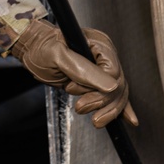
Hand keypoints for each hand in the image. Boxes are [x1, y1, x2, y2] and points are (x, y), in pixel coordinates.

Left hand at [10, 19, 138, 128]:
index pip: (113, 72)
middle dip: (100, 101)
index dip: (97, 88)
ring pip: (117, 94)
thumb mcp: (58, 57)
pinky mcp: (99, 79)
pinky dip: (121, 108)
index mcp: (98, 43)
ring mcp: (103, 67)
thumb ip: (84, 70)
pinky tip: (129, 119)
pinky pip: (115, 95)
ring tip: (93, 120)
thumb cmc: (41, 48)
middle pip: (117, 86)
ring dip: (107, 110)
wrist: (33, 50)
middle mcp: (105, 55)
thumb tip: (112, 86)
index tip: (73, 90)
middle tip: (79, 108)